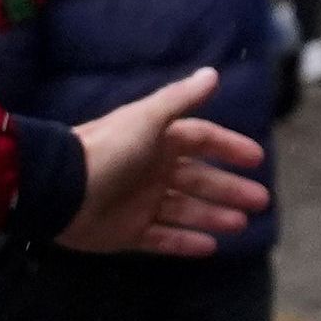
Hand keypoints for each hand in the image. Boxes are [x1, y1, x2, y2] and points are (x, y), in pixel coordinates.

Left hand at [59, 68, 270, 255]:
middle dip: (229, 188)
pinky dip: (185, 242)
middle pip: (199, 179)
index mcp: (156, 140)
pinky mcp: (128, 232)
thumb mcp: (146, 119)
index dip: (228, 147)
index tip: (256, 159)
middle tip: (261, 200)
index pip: (200, 139)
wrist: (60, 189)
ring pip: (186, 210)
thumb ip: (180, 99)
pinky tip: (211, 246)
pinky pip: (163, 238)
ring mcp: (140, 203)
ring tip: (241, 224)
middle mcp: (151, 170)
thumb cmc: (107, 150)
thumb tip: (213, 73)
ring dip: (213, 215)